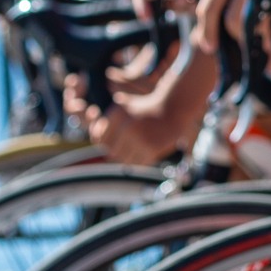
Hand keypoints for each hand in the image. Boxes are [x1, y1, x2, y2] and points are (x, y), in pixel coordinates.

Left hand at [73, 81, 193, 164]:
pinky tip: (147, 155)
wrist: (174, 108)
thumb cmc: (148, 109)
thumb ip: (110, 122)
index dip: (106, 146)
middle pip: (112, 152)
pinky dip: (142, 162)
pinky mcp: (152, 148)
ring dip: (130, 160)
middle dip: (118, 154)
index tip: (115, 145)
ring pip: (125, 160)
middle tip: (127, 152)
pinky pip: (140, 163)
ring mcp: (140, 138)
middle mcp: (126, 126)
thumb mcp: (126, 107)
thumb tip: (96, 140)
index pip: (101, 140)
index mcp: (117, 114)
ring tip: (137, 155)